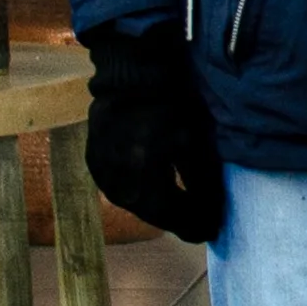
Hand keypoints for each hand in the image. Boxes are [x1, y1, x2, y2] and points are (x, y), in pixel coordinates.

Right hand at [77, 24, 227, 243]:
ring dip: (158, 206)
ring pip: (133, 201)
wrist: (133, 74)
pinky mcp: (93, 161)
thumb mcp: (196, 143)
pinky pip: (119, 186)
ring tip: (182, 208)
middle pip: (151, 212)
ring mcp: (100, 172)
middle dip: (177, 217)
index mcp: (142, 177)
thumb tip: (211, 213)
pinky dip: (140, 191)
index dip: (194, 224)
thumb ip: (202, 183)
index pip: (171, 215)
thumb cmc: (172, 104)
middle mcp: (116, 180)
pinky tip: (156, 190)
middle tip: (201, 223)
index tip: (213, 231)